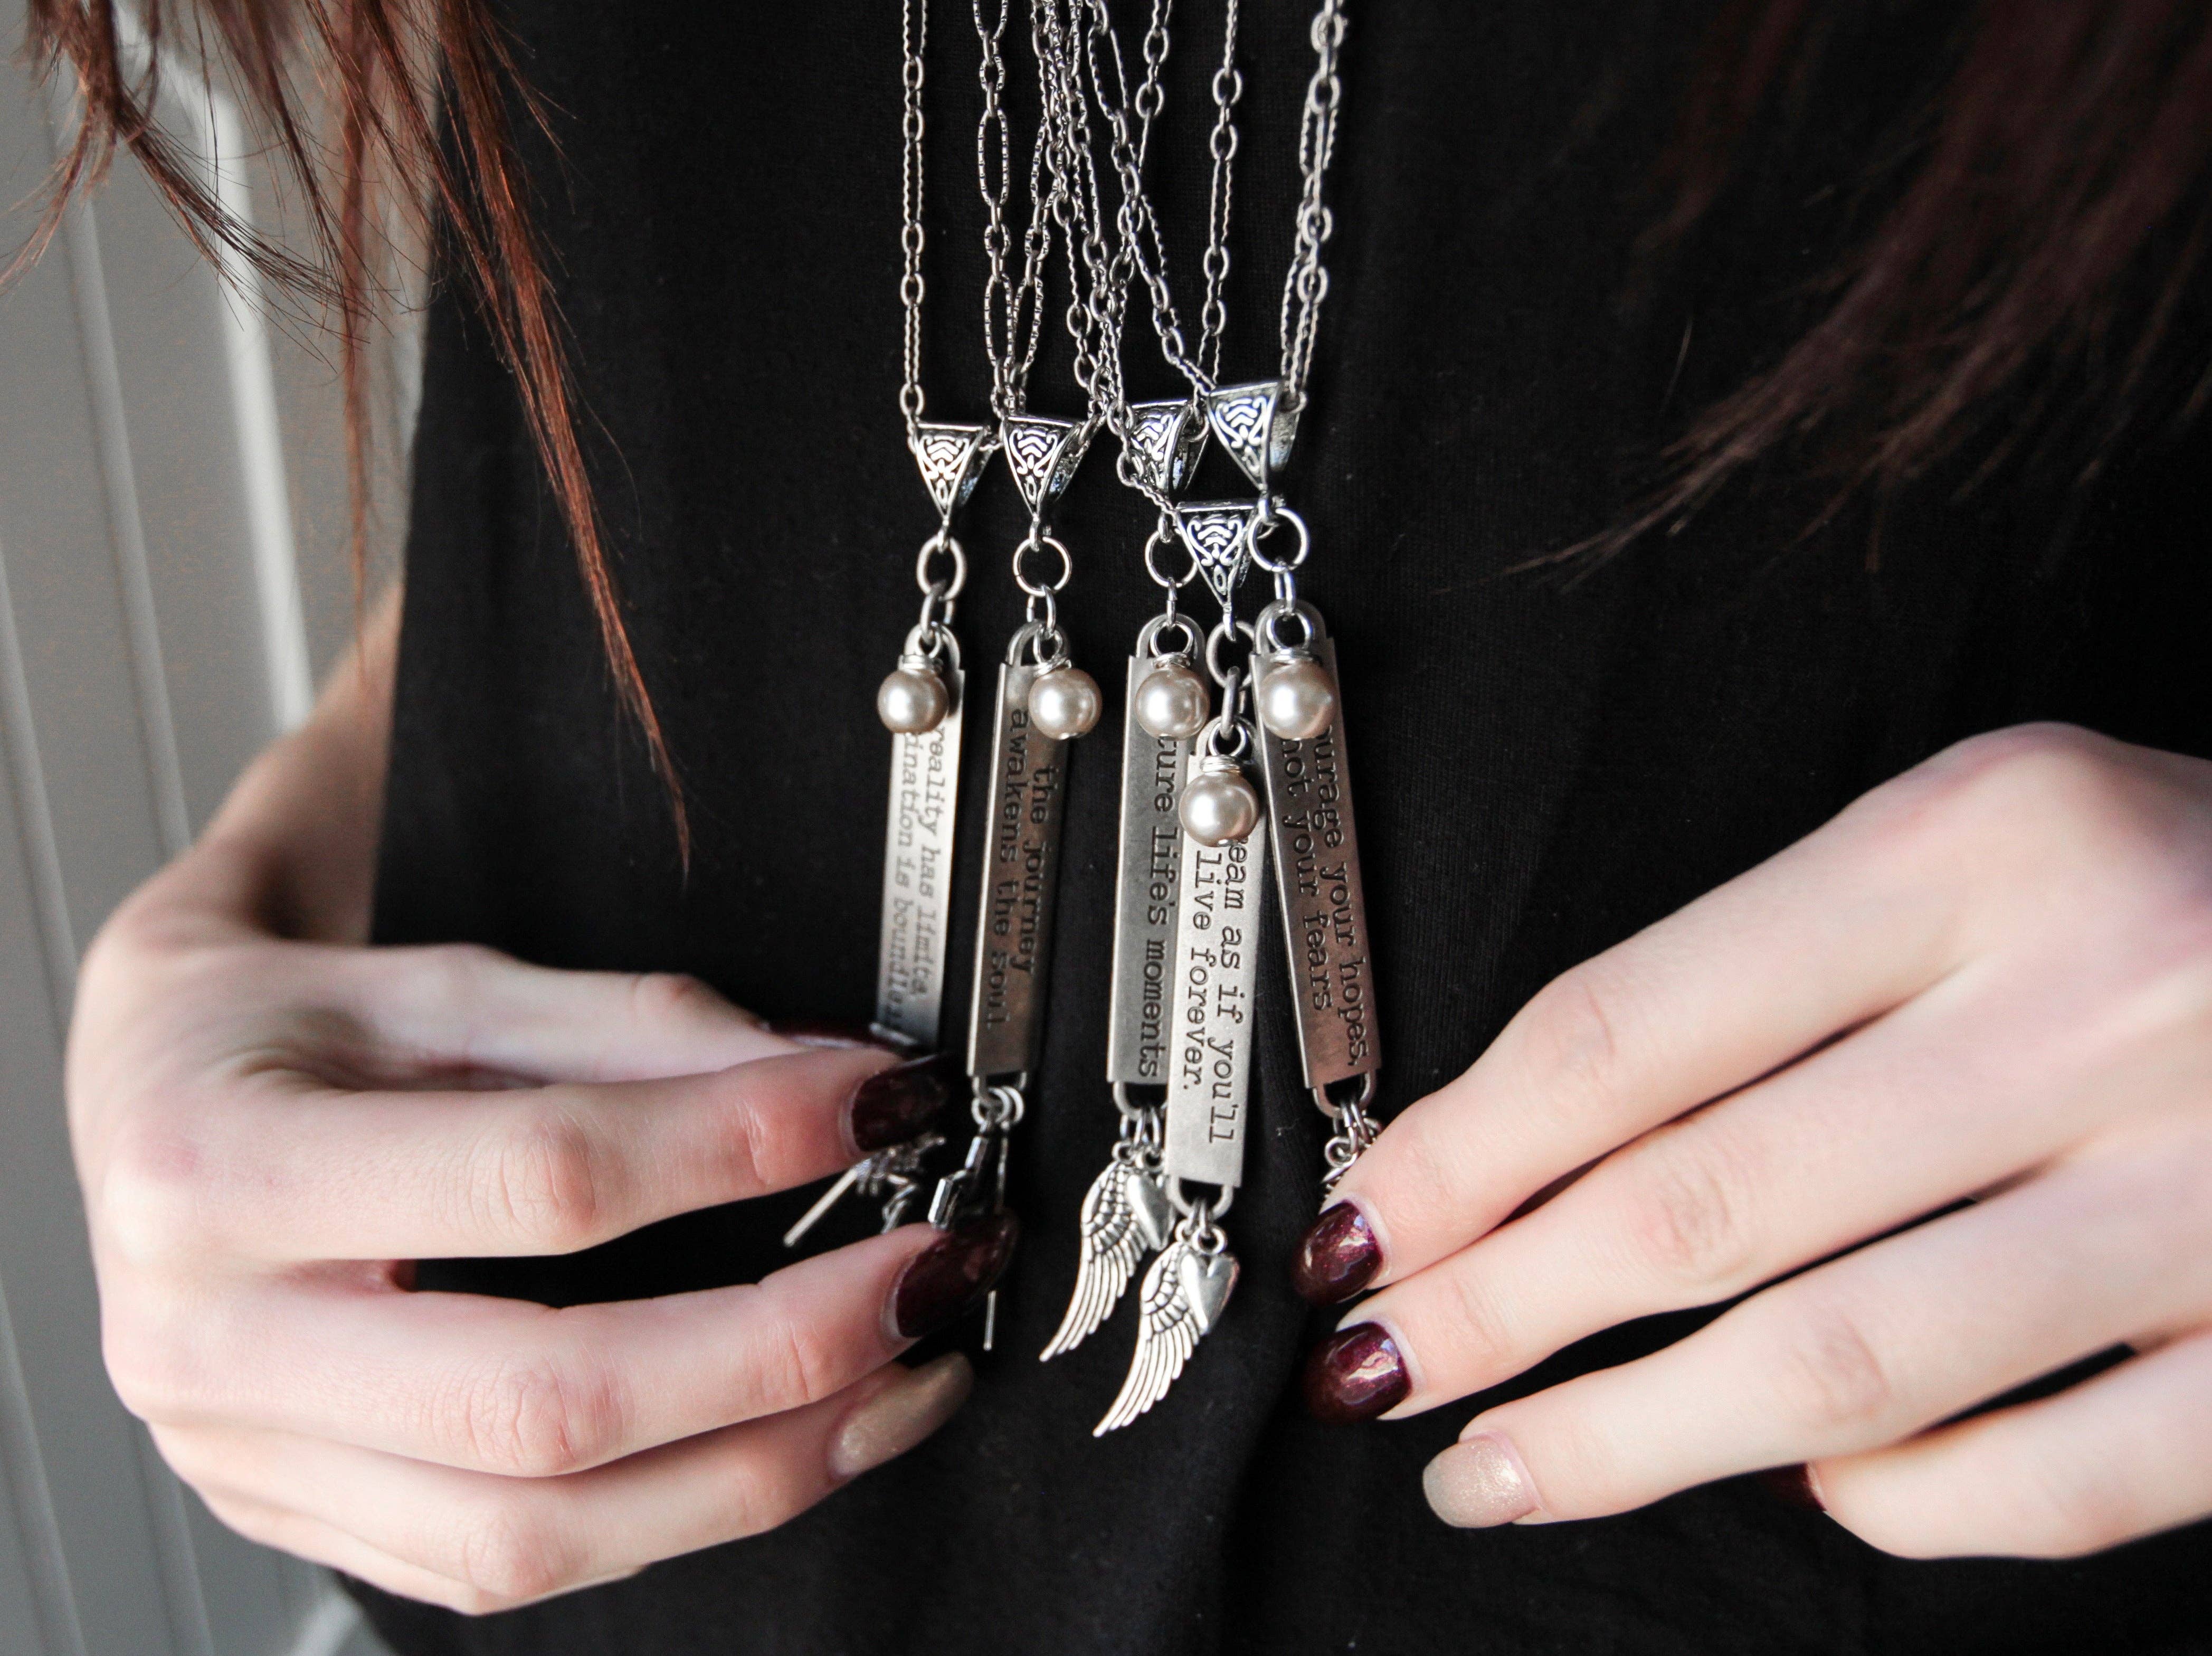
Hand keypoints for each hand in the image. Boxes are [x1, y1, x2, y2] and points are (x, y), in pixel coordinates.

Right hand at [66, 600, 1003, 1612]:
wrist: (140, 1097)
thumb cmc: (272, 1029)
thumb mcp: (430, 980)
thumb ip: (623, 1024)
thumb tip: (816, 1074)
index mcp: (219, 1170)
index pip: (541, 1177)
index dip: (736, 1145)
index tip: (874, 1104)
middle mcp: (209, 1343)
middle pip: (545, 1403)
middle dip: (778, 1352)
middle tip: (924, 1276)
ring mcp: (248, 1459)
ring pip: (534, 1532)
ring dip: (756, 1466)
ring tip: (898, 1383)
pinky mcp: (300, 1515)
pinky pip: (501, 1566)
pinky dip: (668, 1515)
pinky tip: (778, 1444)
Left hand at [1295, 723, 2211, 1559]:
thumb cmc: (2168, 894)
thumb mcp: (1968, 855)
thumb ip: (1769, 991)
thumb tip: (1536, 1174)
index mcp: (1982, 844)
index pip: (1631, 1031)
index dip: (1458, 1157)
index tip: (1359, 1236)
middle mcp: (2094, 1004)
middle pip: (1702, 1210)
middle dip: (1499, 1315)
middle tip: (1384, 1373)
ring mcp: (2208, 1186)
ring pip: (1842, 1367)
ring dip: (1631, 1440)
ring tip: (1498, 1471)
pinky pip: (2050, 1481)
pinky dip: (1902, 1503)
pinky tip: (1815, 1486)